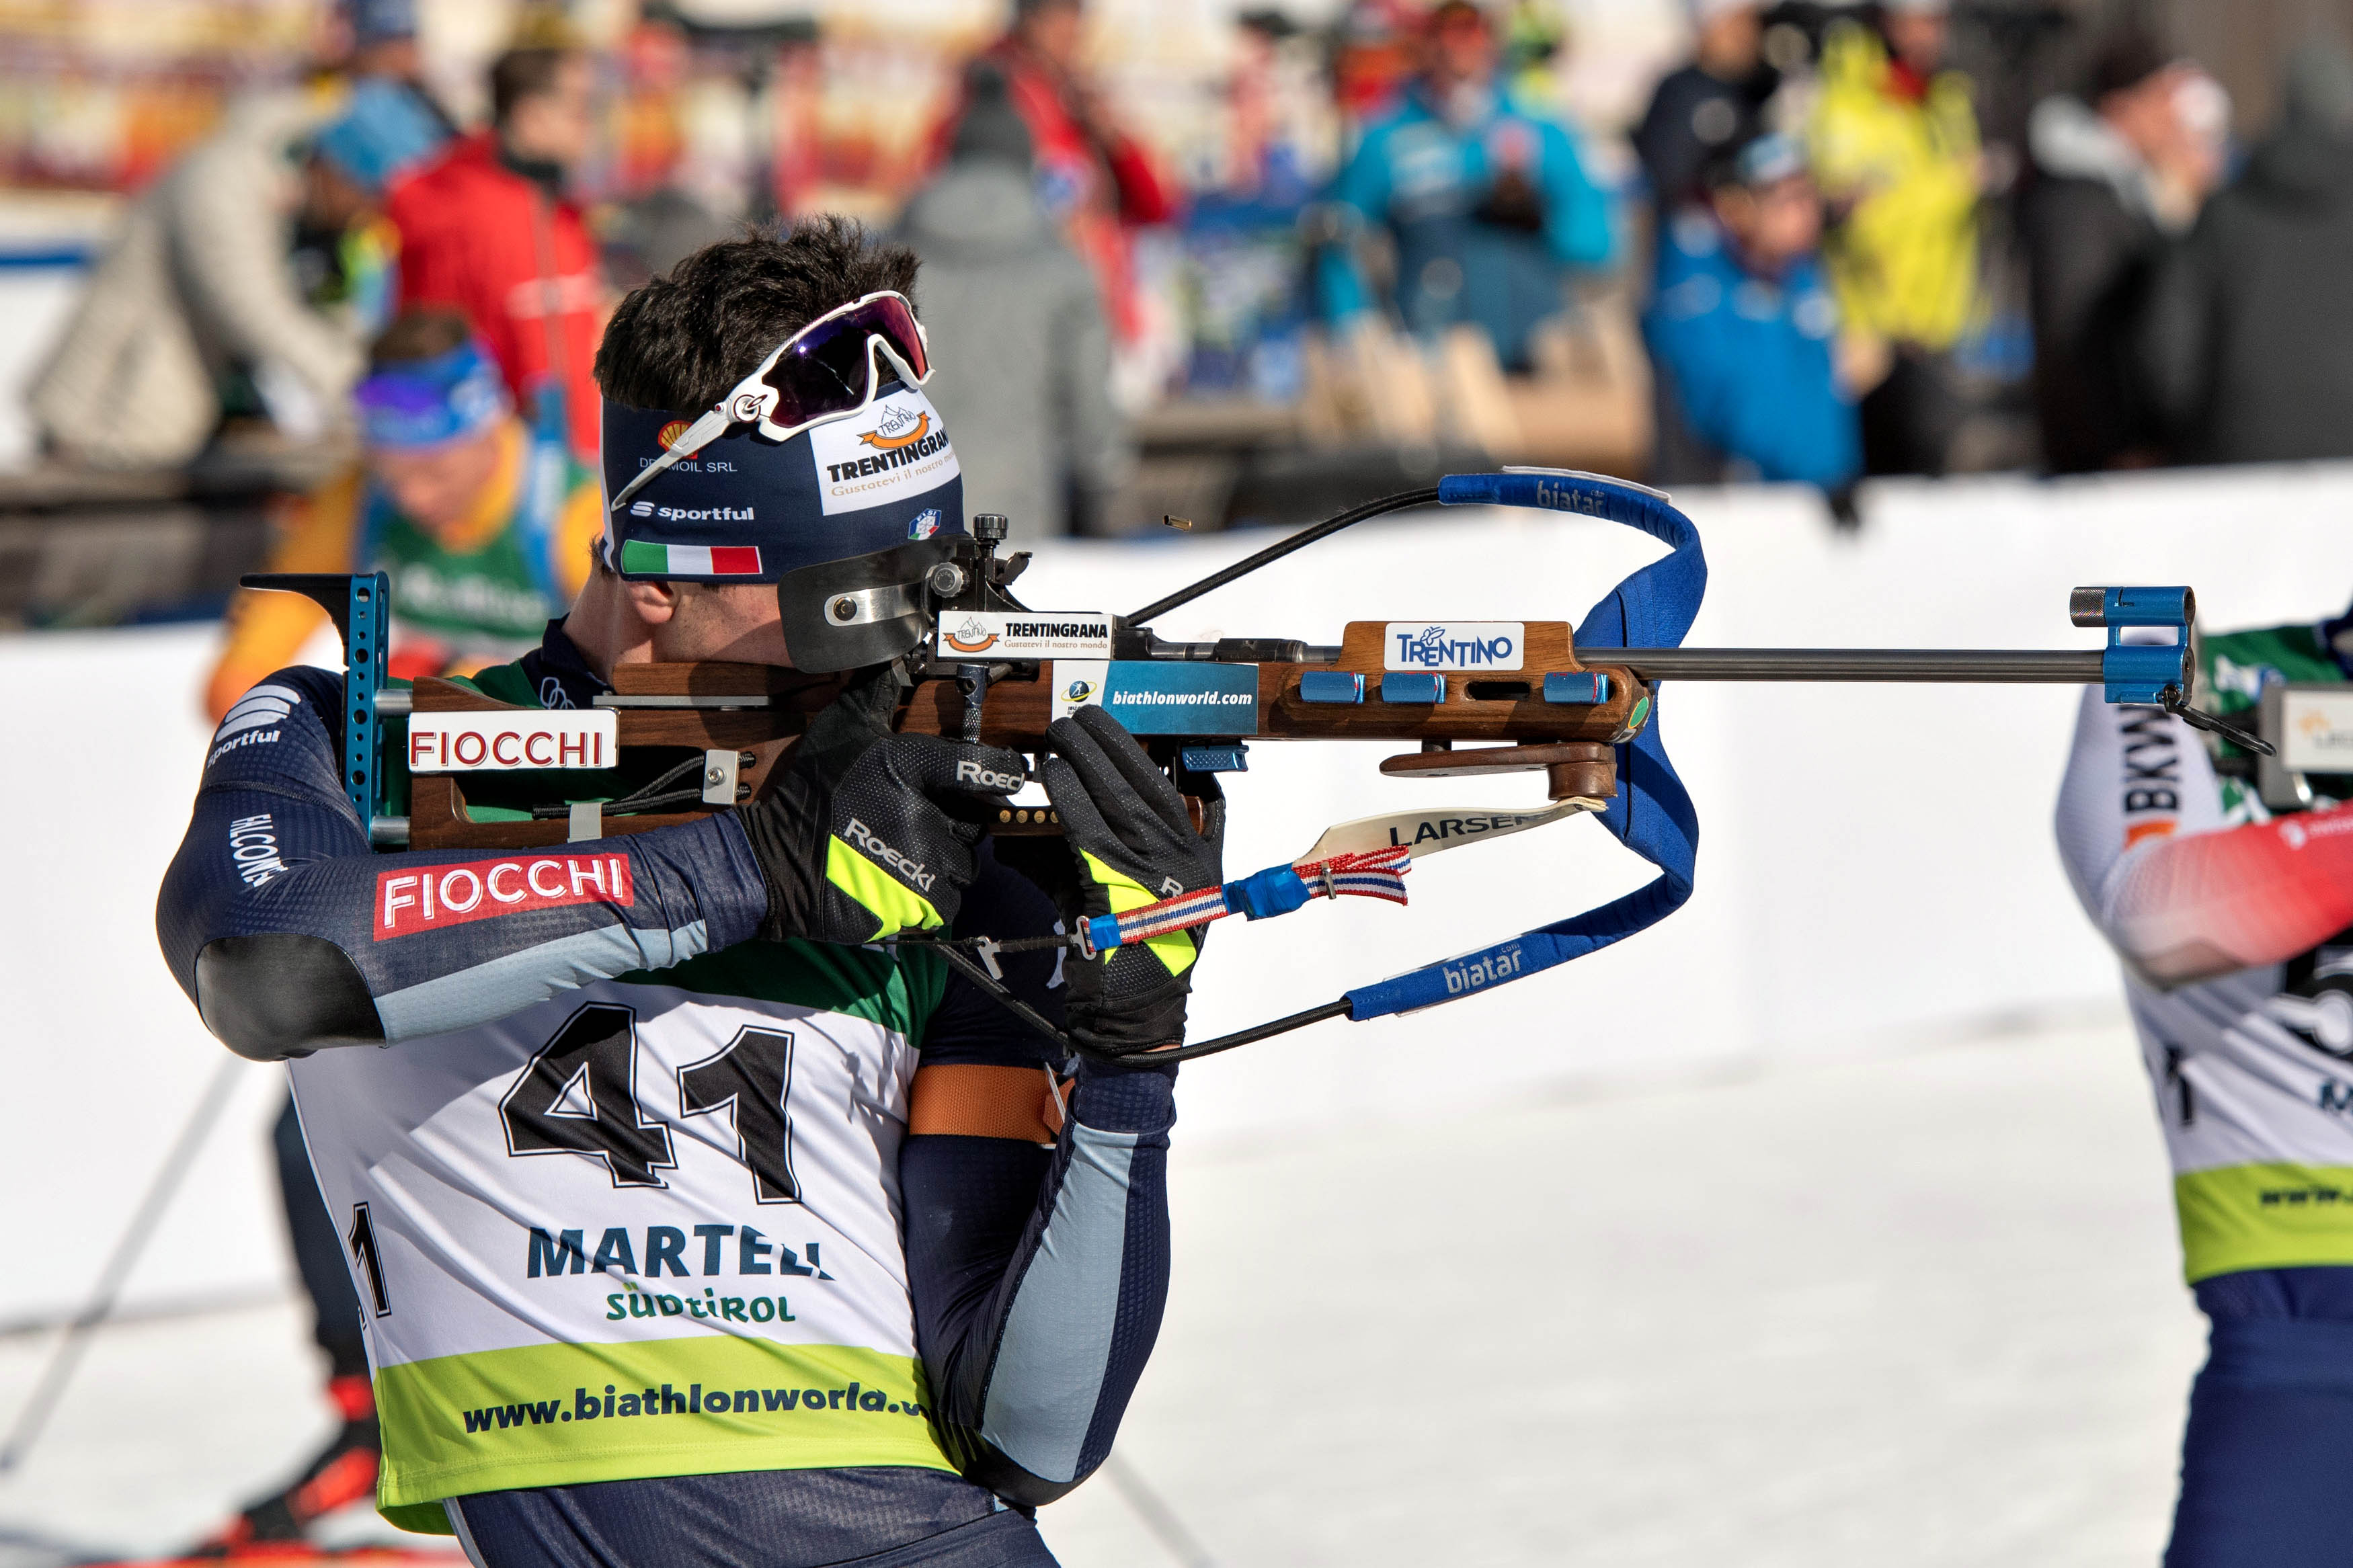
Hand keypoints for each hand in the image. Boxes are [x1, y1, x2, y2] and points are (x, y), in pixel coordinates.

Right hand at [737, 664, 1027, 944]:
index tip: (1014, 773)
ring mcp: (921, 863)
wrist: (778, 862)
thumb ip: (875, 695)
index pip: (980, 766)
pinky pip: (948, 900)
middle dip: (958, 820)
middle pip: (975, 820)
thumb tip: (895, 659)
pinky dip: (933, 894)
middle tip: (928, 820)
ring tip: (914, 852)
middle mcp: (922, 815)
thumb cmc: (810, 792)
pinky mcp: (916, 903)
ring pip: (965, 863)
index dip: (1005, 769)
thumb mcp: (841, 730)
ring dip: (947, 859)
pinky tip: (906, 880)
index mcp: (908, 768)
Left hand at [1034, 706, 1223, 1051]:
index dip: (1149, 754)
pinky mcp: (1119, 884)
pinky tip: (1053, 777)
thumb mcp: (1132, 898)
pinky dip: (1071, 799)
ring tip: (1061, 733)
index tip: (1121, 729)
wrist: (1137, 1012)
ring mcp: (1154, 870)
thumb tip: (1057, 827)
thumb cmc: (1136, 955)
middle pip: (1147, 782)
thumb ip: (1103, 857)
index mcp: (1198, 858)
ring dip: (1087, 759)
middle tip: (1079, 716)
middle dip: (1111, 742)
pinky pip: (1091, 829)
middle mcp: (1183, 859)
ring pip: (1119, 798)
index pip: (1180, 790)